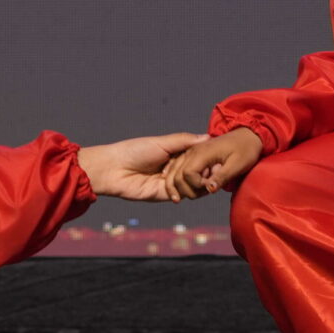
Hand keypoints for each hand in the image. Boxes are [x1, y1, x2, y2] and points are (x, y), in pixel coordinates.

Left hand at [79, 133, 203, 201]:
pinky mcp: (166, 195)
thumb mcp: (162, 142)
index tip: (219, 155)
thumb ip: (185, 141)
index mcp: (174, 152)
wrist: (114, 170)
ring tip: (203, 177)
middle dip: (205, 169)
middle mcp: (175, 167)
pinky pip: (184, 194)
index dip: (208, 156)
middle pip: (198, 170)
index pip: (198, 155)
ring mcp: (171, 182)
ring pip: (193, 183)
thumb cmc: (135, 151)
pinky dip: (191, 191)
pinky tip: (195, 186)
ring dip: (198, 180)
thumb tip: (208, 137)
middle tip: (214, 168)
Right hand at [161, 129, 264, 199]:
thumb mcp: (238, 164)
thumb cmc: (245, 149)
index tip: (211, 187)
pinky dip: (182, 182)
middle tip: (207, 192)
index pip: (187, 174)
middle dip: (189, 190)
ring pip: (174, 175)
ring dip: (184, 188)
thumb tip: (210, 189)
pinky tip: (195, 187)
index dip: (197, 186)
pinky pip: (179, 171)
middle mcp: (192, 152)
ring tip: (202, 190)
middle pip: (177, 177)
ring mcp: (191, 153)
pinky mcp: (193, 156)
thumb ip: (222, 177)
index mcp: (202, 152)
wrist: (247, 136)